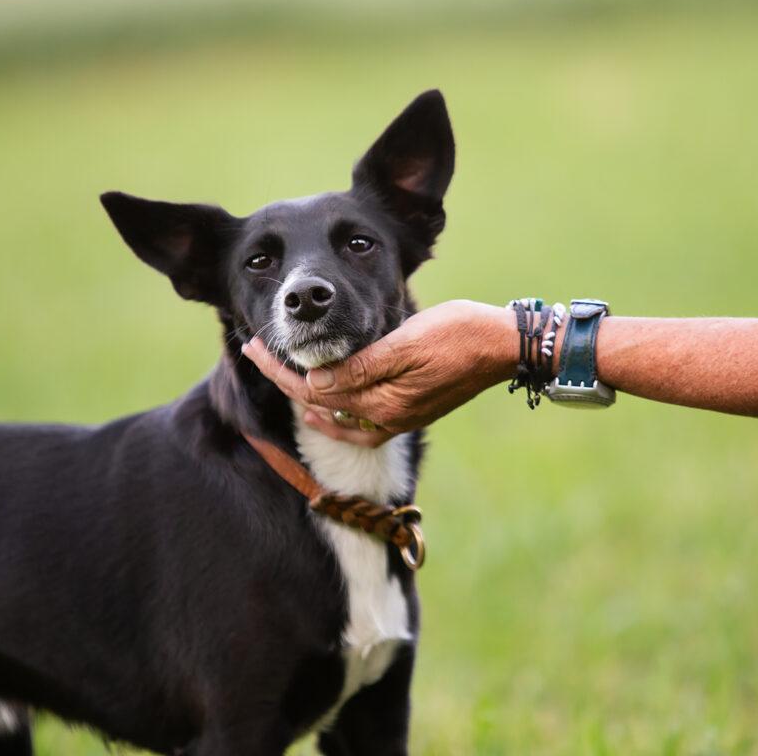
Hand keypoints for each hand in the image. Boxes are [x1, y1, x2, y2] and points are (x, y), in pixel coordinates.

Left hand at [242, 300, 516, 445]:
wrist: (503, 348)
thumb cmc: (458, 335)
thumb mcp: (405, 344)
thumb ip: (359, 368)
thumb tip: (315, 383)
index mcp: (381, 402)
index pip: (314, 389)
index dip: (279, 369)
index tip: (254, 346)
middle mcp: (386, 419)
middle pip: (319, 403)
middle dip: (284, 378)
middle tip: (256, 351)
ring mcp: (399, 419)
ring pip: (336, 416)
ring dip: (305, 396)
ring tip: (279, 376)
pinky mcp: (409, 412)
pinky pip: (360, 423)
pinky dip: (335, 413)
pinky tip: (326, 405)